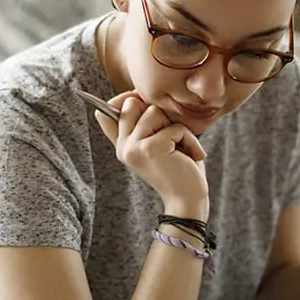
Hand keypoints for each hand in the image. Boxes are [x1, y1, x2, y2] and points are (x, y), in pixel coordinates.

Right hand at [94, 92, 209, 219]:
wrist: (188, 200)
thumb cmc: (178, 169)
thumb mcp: (156, 145)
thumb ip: (141, 126)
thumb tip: (124, 100)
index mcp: (122, 145)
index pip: (107, 112)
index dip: (126, 100)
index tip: (140, 101)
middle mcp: (123, 147)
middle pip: (133, 103)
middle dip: (158, 113)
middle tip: (171, 135)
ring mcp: (133, 148)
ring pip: (154, 112)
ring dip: (177, 128)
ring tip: (182, 147)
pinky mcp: (150, 149)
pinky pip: (174, 127)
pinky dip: (189, 139)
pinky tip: (191, 156)